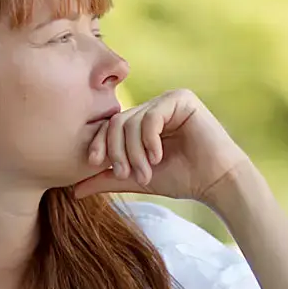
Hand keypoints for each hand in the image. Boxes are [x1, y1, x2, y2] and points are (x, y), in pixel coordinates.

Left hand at [70, 88, 246, 204]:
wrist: (215, 182)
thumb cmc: (180, 180)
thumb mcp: (136, 178)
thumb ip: (107, 178)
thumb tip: (72, 189)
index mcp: (140, 121)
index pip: (109, 126)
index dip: (99, 143)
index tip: (95, 164)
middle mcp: (152, 107)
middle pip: (117, 121)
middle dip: (117, 151)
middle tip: (126, 174)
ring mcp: (167, 100)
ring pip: (133, 120)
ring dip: (135, 151)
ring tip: (146, 173)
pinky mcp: (182, 98)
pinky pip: (152, 115)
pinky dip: (150, 139)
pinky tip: (157, 157)